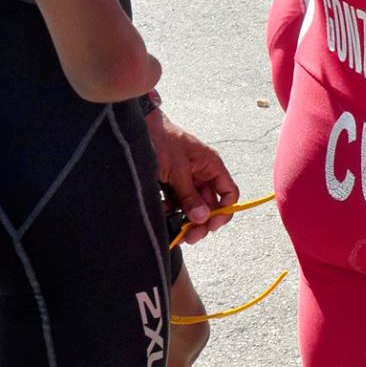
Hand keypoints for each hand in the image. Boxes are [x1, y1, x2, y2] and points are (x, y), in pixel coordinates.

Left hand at [147, 112, 238, 244]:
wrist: (137, 130)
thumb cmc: (161, 140)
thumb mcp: (177, 169)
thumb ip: (189, 194)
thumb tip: (203, 217)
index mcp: (210, 165)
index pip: (228, 192)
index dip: (224, 210)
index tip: (211, 225)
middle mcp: (201, 174)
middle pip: (210, 204)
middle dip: (202, 221)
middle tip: (190, 236)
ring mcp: (186, 180)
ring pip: (193, 207)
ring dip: (186, 219)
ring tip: (177, 230)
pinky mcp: (171, 185)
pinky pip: (177, 204)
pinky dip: (172, 211)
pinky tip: (164, 211)